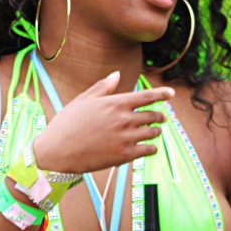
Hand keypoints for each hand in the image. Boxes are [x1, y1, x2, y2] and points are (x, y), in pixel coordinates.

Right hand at [33, 71, 173, 174]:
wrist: (58, 151)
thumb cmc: (68, 123)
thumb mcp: (83, 100)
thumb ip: (103, 87)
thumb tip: (117, 74)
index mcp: (116, 103)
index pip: (147, 96)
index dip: (162, 94)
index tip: (171, 93)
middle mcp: (124, 119)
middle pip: (153, 115)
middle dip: (159, 116)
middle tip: (160, 118)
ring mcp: (126, 138)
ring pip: (153, 133)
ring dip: (156, 131)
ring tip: (154, 132)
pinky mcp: (124, 156)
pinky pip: (148, 150)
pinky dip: (151, 148)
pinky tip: (149, 148)